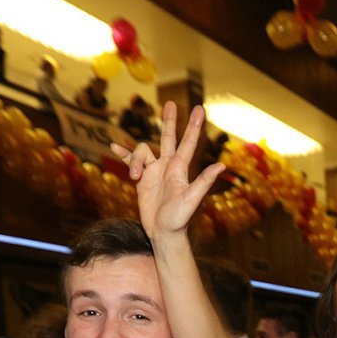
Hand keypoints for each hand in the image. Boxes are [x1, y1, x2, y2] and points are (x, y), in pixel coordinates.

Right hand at [111, 102, 225, 238]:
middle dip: (170, 121)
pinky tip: (114, 148)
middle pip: (168, 138)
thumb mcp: (192, 200)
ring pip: (143, 152)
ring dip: (135, 160)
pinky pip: (131, 161)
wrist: (163, 233)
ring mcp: (154, 171)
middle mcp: (168, 166)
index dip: (194, 125)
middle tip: (170, 103)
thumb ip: (204, 182)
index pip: (189, 142)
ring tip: (136, 177)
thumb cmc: (179, 220)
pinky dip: (124, 154)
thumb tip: (222, 166)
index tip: (200, 108)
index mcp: (180, 169)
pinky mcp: (142, 179)